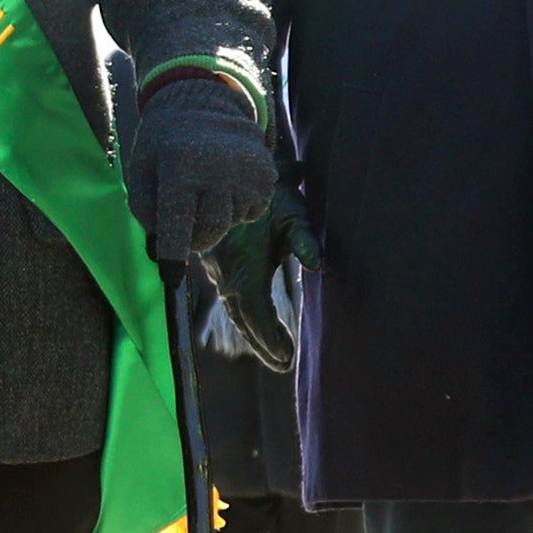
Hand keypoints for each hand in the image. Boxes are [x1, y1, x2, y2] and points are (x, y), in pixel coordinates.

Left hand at [122, 75, 276, 261]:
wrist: (203, 102)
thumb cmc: (163, 143)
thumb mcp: (141, 169)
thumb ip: (145, 209)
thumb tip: (160, 247)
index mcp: (179, 165)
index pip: (177, 221)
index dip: (173, 254)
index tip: (171, 277)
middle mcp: (216, 167)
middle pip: (209, 229)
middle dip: (195, 240)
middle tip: (186, 233)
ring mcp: (245, 170)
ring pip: (231, 222)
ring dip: (216, 219)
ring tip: (204, 191)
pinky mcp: (265, 174)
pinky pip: (251, 211)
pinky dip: (236, 208)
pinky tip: (223, 185)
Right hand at [201, 174, 315, 376]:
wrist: (228, 168)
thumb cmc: (269, 192)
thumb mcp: (291, 211)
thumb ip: (304, 239)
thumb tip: (317, 266)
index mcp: (243, 267)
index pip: (257, 314)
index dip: (271, 339)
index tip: (288, 358)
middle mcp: (226, 273)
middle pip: (243, 319)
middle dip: (262, 343)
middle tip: (283, 364)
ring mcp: (217, 269)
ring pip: (234, 309)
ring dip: (253, 332)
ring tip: (273, 353)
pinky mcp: (215, 262)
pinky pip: (229, 296)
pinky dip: (244, 316)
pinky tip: (256, 324)